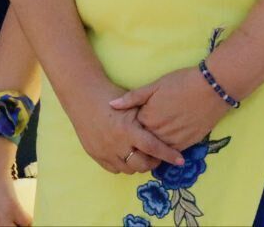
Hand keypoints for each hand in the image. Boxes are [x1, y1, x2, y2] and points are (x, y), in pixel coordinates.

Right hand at [69, 81, 183, 173]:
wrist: (83, 96)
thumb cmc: (111, 94)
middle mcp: (116, 144)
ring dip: (138, 165)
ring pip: (128, 169)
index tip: (180, 160)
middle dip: (153, 163)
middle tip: (159, 156)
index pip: (153, 148)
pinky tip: (128, 156)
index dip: (168, 155)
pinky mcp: (95, 154)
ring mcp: (104, 151)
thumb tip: (167, 126)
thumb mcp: (133, 102)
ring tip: (144, 156)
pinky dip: (123, 165)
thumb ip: (148, 116)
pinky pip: (113, 169)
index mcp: (128, 130)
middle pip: (141, 164)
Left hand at [110, 67, 230, 151]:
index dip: (132, 127)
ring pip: (156, 152)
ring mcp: (172, 140)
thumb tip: (111, 105)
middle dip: (139, 143)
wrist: (213, 87)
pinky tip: (167, 147)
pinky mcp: (186, 143)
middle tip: (139, 139)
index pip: (132, 130)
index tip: (131, 126)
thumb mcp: (156, 85)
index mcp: (146, 118)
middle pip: (142, 144)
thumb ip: (133, 97)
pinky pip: (171, 153)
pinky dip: (167, 153)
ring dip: (152, 151)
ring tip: (152, 146)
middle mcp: (157, 132)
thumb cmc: (183, 82)